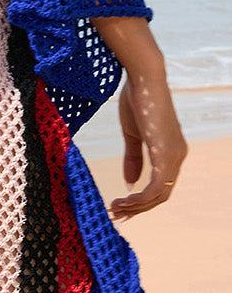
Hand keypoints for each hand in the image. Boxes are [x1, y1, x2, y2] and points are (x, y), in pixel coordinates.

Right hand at [108, 71, 187, 219]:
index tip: (120, 205)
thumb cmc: (137, 99)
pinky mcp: (165, 154)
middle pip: (161, 195)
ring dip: (136, 206)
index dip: (142, 200)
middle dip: (138, 208)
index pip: (161, 185)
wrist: (143, 78)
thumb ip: (133, 158)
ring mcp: (174, 156)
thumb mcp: (133, 135)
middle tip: (115, 213)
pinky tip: (124, 200)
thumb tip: (130, 183)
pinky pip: (156, 187)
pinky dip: (140, 199)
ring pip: (159, 195)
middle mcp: (178, 156)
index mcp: (171, 151)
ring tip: (114, 208)